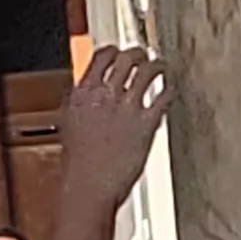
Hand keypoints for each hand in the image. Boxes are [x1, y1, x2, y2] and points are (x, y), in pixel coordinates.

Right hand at [58, 44, 173, 202]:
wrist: (87, 188)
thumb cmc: (77, 164)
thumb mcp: (70, 123)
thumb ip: (80, 102)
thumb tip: (86, 90)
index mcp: (83, 93)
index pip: (102, 56)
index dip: (114, 51)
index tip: (120, 51)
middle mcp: (105, 95)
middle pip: (127, 58)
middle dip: (139, 54)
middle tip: (145, 56)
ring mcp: (126, 108)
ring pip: (147, 71)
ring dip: (158, 65)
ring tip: (162, 66)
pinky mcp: (145, 124)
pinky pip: (163, 97)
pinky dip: (169, 89)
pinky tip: (171, 89)